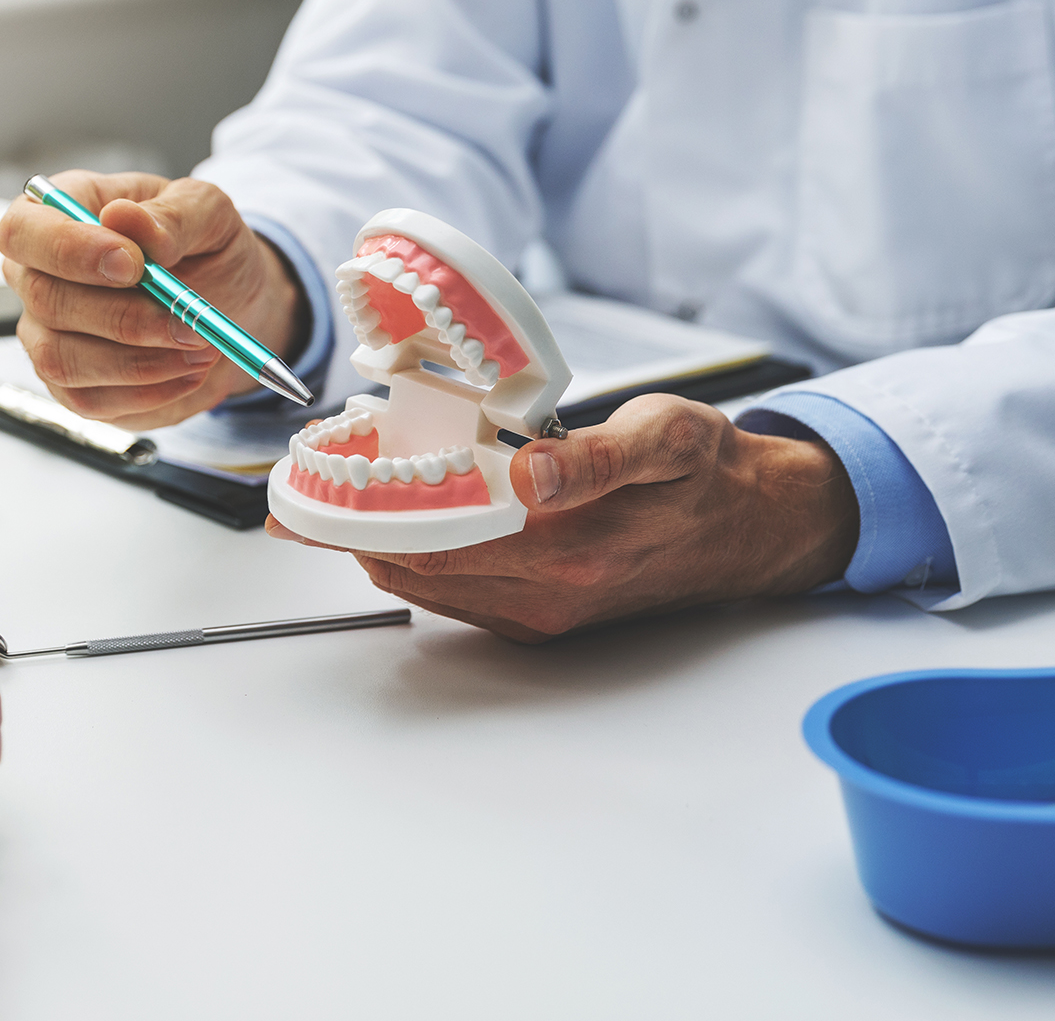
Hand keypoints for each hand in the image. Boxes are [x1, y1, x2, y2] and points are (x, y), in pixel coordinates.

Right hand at [0, 170, 304, 427]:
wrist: (228, 305)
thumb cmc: (205, 248)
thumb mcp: (208, 213)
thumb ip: (171, 215)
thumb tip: (124, 218)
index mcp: (57, 215)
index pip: (23, 230)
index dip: (69, 250)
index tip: (134, 265)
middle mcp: (37, 276)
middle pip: (45, 301)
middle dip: (124, 318)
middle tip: (189, 323)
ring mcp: (46, 335)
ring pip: (62, 360)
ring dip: (140, 362)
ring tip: (200, 347)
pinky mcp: (69, 385)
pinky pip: (90, 400)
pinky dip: (149, 392)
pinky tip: (189, 372)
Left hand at [267, 395, 859, 641]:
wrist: (754, 527)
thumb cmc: (704, 472)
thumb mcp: (665, 436)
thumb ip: (594, 456)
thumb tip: (531, 475)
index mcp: (566, 546)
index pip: (429, 538)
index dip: (359, 514)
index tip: (308, 489)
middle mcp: (546, 592)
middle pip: (411, 567)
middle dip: (350, 530)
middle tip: (300, 491)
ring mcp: (541, 613)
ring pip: (426, 584)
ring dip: (376, 545)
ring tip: (335, 501)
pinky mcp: (542, 618)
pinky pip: (454, 594)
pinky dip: (414, 559)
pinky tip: (399, 523)